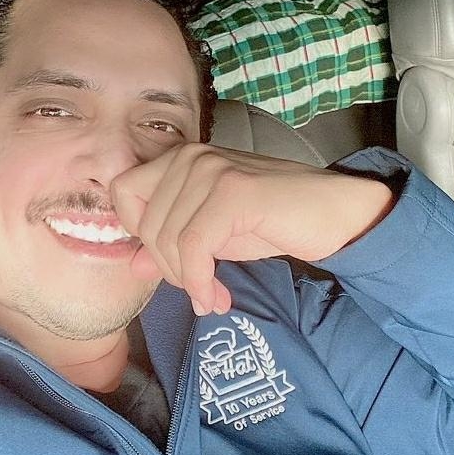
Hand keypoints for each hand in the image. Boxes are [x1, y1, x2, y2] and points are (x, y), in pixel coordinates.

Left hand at [110, 144, 394, 315]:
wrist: (331, 213)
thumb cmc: (269, 221)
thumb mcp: (210, 237)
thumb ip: (170, 244)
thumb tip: (132, 266)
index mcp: (179, 159)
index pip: (122, 192)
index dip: (136, 231)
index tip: (167, 257)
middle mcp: (190, 156)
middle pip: (147, 225)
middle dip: (169, 268)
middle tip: (198, 289)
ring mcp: (211, 170)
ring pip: (168, 239)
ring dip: (188, 281)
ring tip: (212, 297)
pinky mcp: (233, 191)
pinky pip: (194, 247)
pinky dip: (200, 282)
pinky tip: (215, 298)